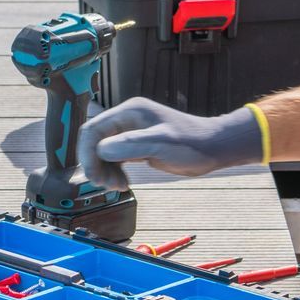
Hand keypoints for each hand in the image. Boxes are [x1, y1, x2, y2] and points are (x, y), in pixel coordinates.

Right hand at [79, 98, 262, 190]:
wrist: (212, 148)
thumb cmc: (191, 143)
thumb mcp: (160, 144)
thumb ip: (130, 145)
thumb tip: (101, 150)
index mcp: (129, 112)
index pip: (93, 129)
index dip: (87, 153)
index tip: (94, 176)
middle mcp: (127, 119)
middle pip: (95, 141)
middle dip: (95, 164)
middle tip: (106, 185)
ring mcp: (131, 132)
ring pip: (103, 152)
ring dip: (104, 171)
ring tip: (117, 186)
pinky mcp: (137, 146)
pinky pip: (115, 158)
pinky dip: (114, 171)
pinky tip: (122, 183)